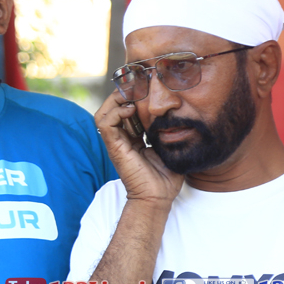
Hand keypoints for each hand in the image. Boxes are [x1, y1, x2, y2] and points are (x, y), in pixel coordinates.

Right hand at [95, 92, 183, 206]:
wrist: (159, 197)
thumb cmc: (166, 177)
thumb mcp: (170, 147)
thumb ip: (170, 132)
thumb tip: (181, 116)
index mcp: (133, 138)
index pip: (126, 111)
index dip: (133, 97)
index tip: (146, 87)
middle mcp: (122, 139)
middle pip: (112, 108)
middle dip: (123, 94)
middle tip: (137, 86)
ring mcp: (116, 143)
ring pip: (103, 113)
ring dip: (114, 100)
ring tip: (131, 95)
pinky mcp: (114, 147)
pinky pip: (105, 123)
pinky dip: (115, 112)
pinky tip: (130, 110)